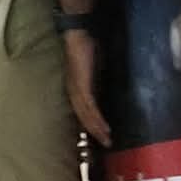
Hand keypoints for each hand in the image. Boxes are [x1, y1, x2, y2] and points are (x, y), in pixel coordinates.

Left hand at [63, 30, 111, 145]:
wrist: (78, 35)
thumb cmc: (87, 48)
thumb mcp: (94, 69)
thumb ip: (98, 80)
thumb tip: (108, 89)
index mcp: (75, 89)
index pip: (82, 112)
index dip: (91, 125)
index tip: (101, 136)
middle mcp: (73, 92)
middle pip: (83, 117)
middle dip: (94, 132)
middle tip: (107, 144)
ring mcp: (76, 89)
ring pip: (85, 115)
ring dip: (96, 129)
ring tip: (107, 140)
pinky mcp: (81, 86)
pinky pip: (88, 107)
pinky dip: (96, 119)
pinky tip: (103, 128)